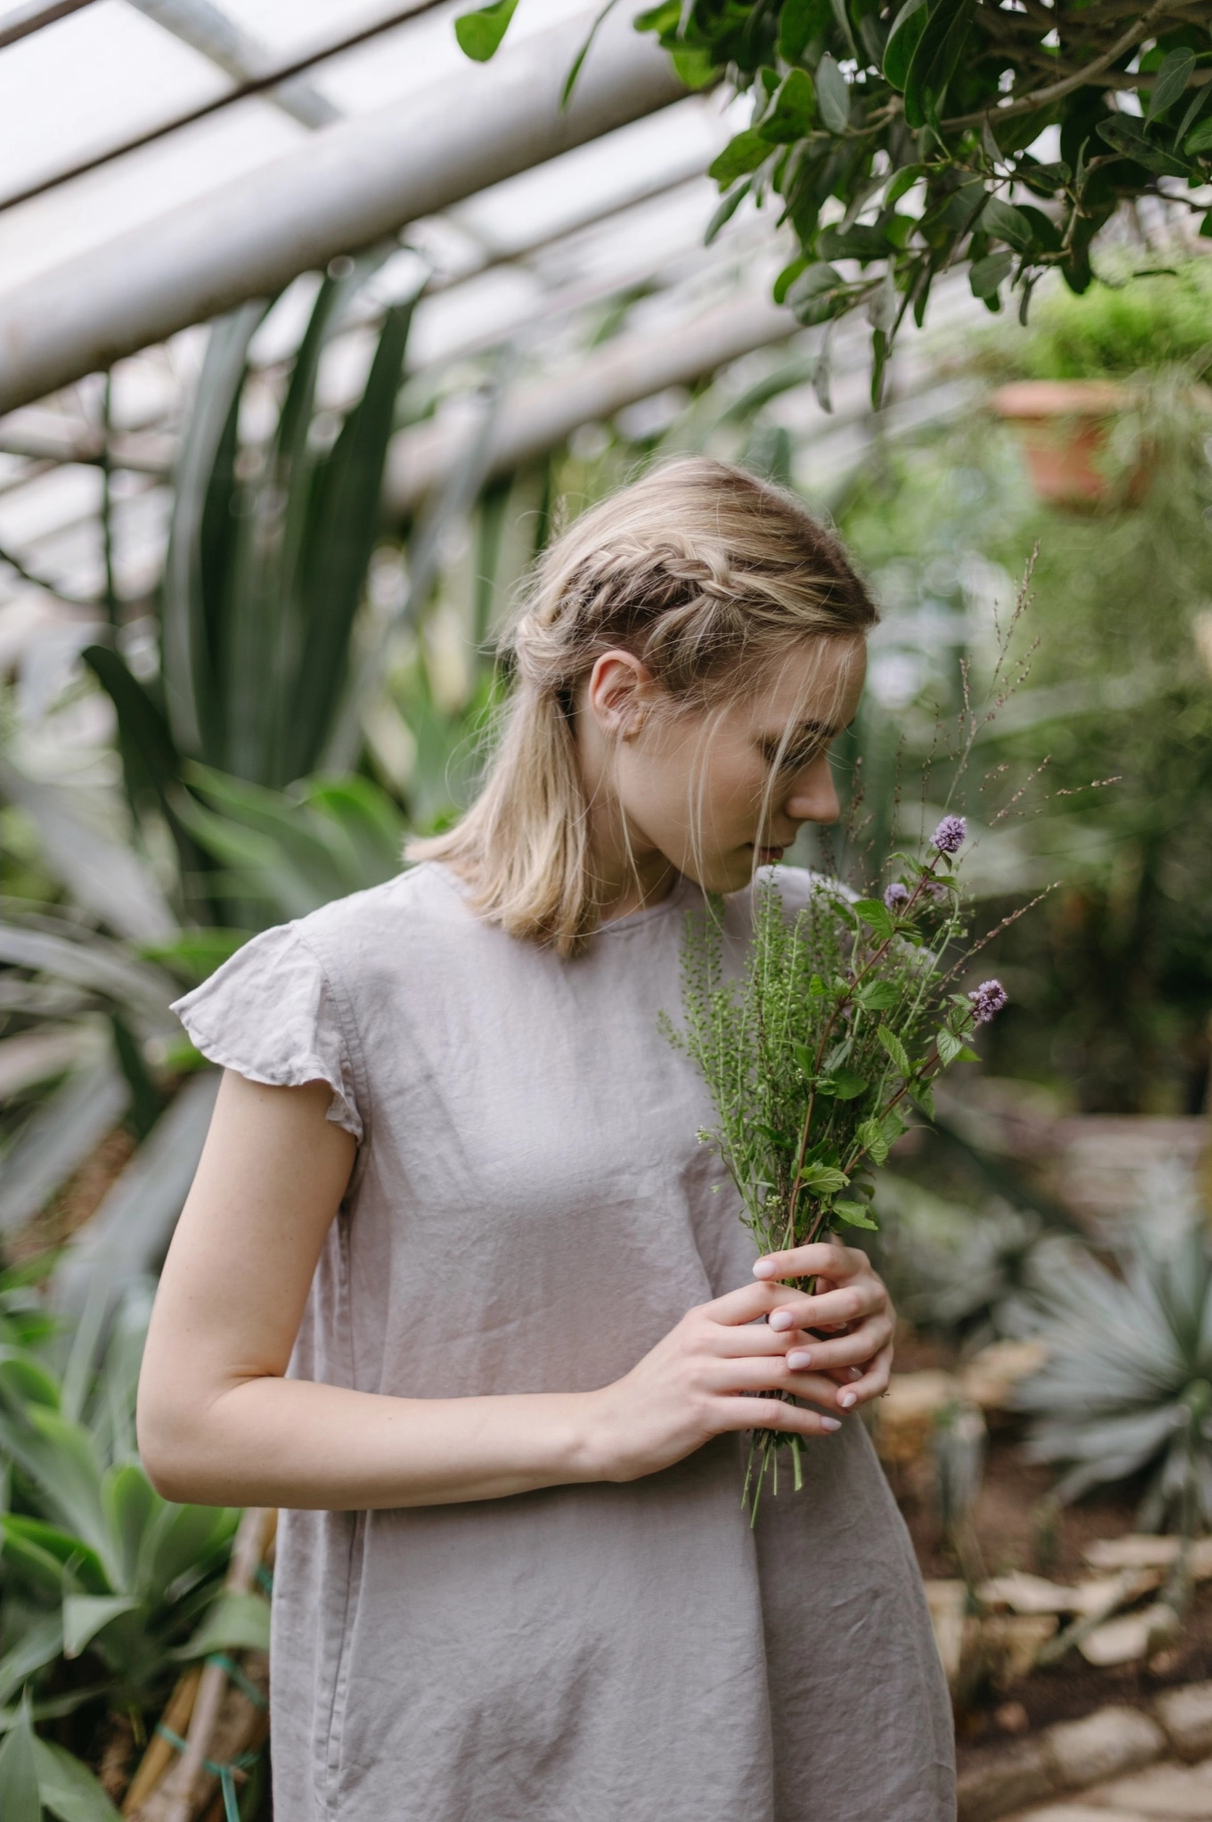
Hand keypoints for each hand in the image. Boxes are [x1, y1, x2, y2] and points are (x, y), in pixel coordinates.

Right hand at [586, 1278, 857, 1484]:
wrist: (609, 1428)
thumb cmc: (654, 1391)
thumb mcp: (687, 1348)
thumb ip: (728, 1335)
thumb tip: (780, 1331)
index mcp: (702, 1318)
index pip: (766, 1292)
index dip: (807, 1302)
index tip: (836, 1320)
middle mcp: (704, 1339)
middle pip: (783, 1330)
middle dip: (828, 1344)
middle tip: (858, 1359)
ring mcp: (704, 1376)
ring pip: (783, 1371)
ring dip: (825, 1384)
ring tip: (851, 1394)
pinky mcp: (705, 1414)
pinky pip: (769, 1413)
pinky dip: (806, 1420)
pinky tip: (827, 1427)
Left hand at [753, 1241, 894, 1413]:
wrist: (860, 1312)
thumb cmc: (820, 1290)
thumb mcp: (811, 1275)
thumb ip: (792, 1275)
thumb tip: (756, 1275)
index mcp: (853, 1265)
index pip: (827, 1257)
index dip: (794, 1262)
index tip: (757, 1270)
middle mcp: (874, 1293)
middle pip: (848, 1303)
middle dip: (810, 1313)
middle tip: (774, 1323)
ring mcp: (884, 1326)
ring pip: (862, 1343)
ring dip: (827, 1354)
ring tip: (792, 1363)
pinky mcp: (887, 1357)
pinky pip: (880, 1376)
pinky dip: (863, 1390)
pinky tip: (841, 1402)